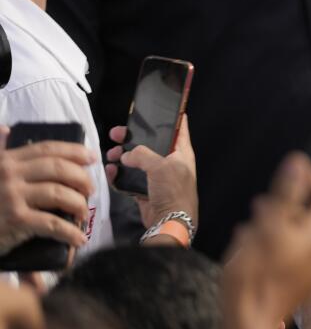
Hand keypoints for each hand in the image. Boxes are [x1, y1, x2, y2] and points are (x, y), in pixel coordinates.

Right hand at [0, 126, 92, 252]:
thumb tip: (6, 129)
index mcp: (6, 160)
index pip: (47, 149)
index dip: (74, 151)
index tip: (92, 157)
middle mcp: (9, 174)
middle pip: (58, 169)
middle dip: (81, 178)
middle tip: (90, 189)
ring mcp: (12, 196)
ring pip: (60, 194)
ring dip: (79, 204)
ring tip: (83, 213)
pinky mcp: (15, 219)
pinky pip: (53, 224)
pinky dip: (70, 232)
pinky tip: (79, 239)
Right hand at [106, 114, 198, 231]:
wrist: (169, 221)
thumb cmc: (173, 191)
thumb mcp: (161, 166)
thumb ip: (142, 154)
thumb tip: (127, 154)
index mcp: (181, 153)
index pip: (179, 129)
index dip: (173, 117)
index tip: (164, 107)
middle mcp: (171, 163)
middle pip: (150, 144)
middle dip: (133, 138)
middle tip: (117, 133)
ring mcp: (157, 177)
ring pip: (137, 161)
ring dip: (122, 156)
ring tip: (111, 154)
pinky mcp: (145, 190)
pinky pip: (129, 178)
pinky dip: (119, 174)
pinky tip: (110, 171)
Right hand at [222, 153, 310, 327]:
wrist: (249, 323)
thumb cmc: (254, 273)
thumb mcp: (267, 225)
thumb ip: (286, 193)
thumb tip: (299, 163)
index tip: (298, 169)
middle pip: (308, 219)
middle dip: (285, 206)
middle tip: (262, 202)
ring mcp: (310, 273)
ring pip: (295, 239)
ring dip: (276, 227)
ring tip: (251, 224)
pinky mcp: (298, 288)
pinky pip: (290, 258)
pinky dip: (275, 247)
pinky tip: (251, 248)